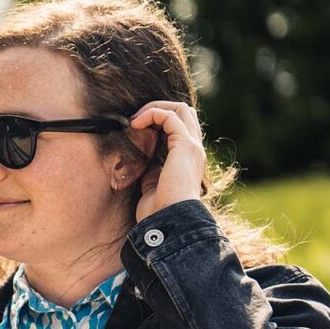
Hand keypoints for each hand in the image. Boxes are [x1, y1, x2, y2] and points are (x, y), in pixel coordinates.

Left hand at [127, 100, 208, 223]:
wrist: (167, 220)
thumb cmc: (157, 209)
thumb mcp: (151, 183)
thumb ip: (151, 167)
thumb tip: (141, 157)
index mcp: (188, 158)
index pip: (180, 126)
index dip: (158, 121)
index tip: (135, 128)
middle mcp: (194, 149)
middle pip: (184, 112)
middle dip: (158, 108)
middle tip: (135, 120)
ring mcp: (192, 146)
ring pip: (181, 108)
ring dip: (155, 108)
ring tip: (135, 120)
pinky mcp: (185, 145)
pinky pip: (171, 116)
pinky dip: (152, 114)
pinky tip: (136, 125)